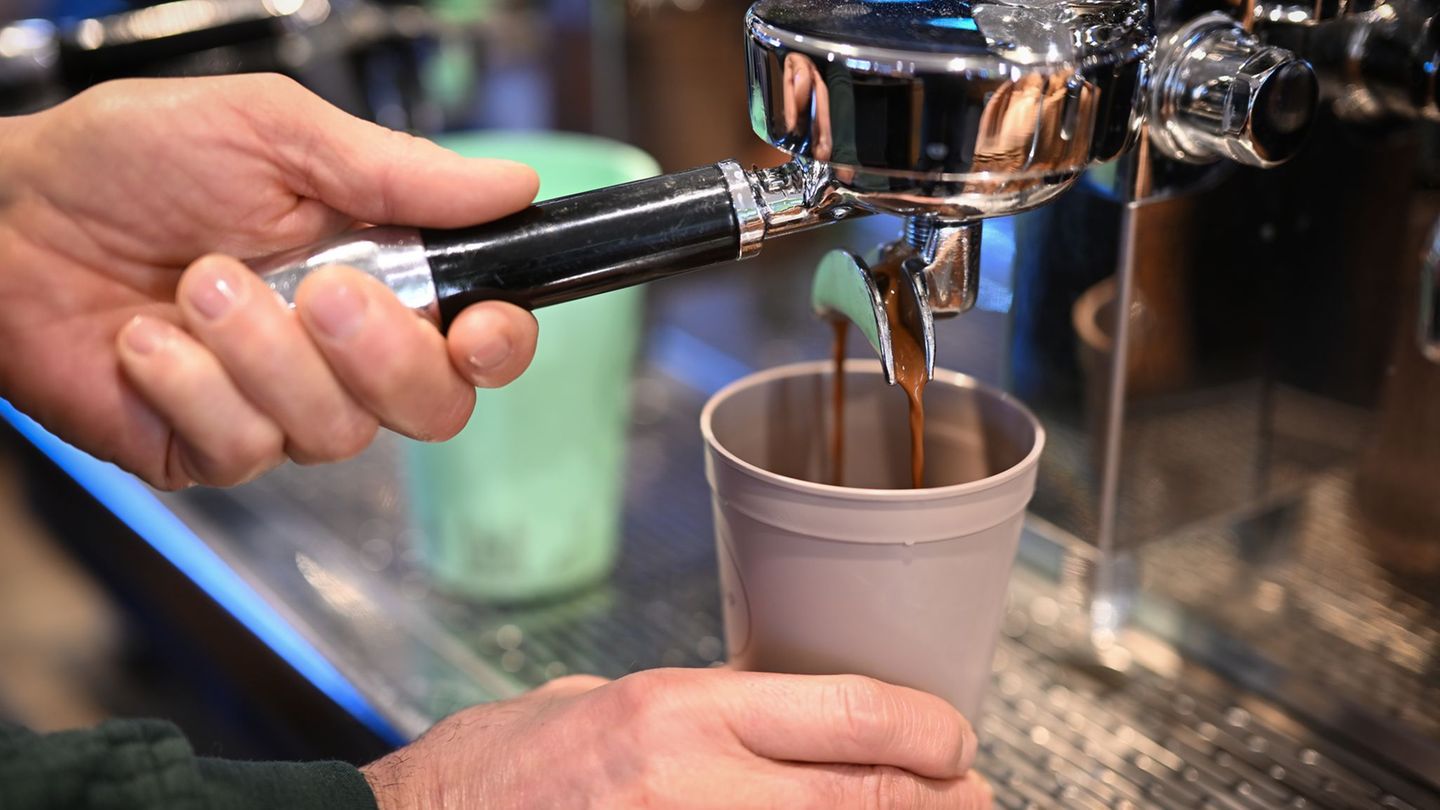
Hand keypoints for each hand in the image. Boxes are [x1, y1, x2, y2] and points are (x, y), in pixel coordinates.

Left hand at [0, 74, 540, 488]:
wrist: (4, 219)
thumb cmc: (127, 163)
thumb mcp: (270, 133)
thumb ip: (392, 170)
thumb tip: (508, 185)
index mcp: (377, 271)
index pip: (478, 340)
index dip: (498, 346)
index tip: (477, 329)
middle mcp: (340, 350)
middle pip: (432, 406)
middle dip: (381, 352)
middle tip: (317, 289)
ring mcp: (278, 406)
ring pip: (337, 432)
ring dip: (262, 354)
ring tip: (197, 286)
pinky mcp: (211, 448)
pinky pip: (246, 450)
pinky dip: (194, 388)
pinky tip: (148, 344)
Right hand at [361, 668, 991, 808]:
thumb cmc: (502, 767)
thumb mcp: (606, 704)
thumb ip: (702, 714)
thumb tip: (787, 719)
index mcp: (678, 711)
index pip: (849, 712)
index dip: (928, 729)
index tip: (954, 737)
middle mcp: (694, 782)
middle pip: (866, 795)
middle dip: (940, 798)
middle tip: (973, 792)